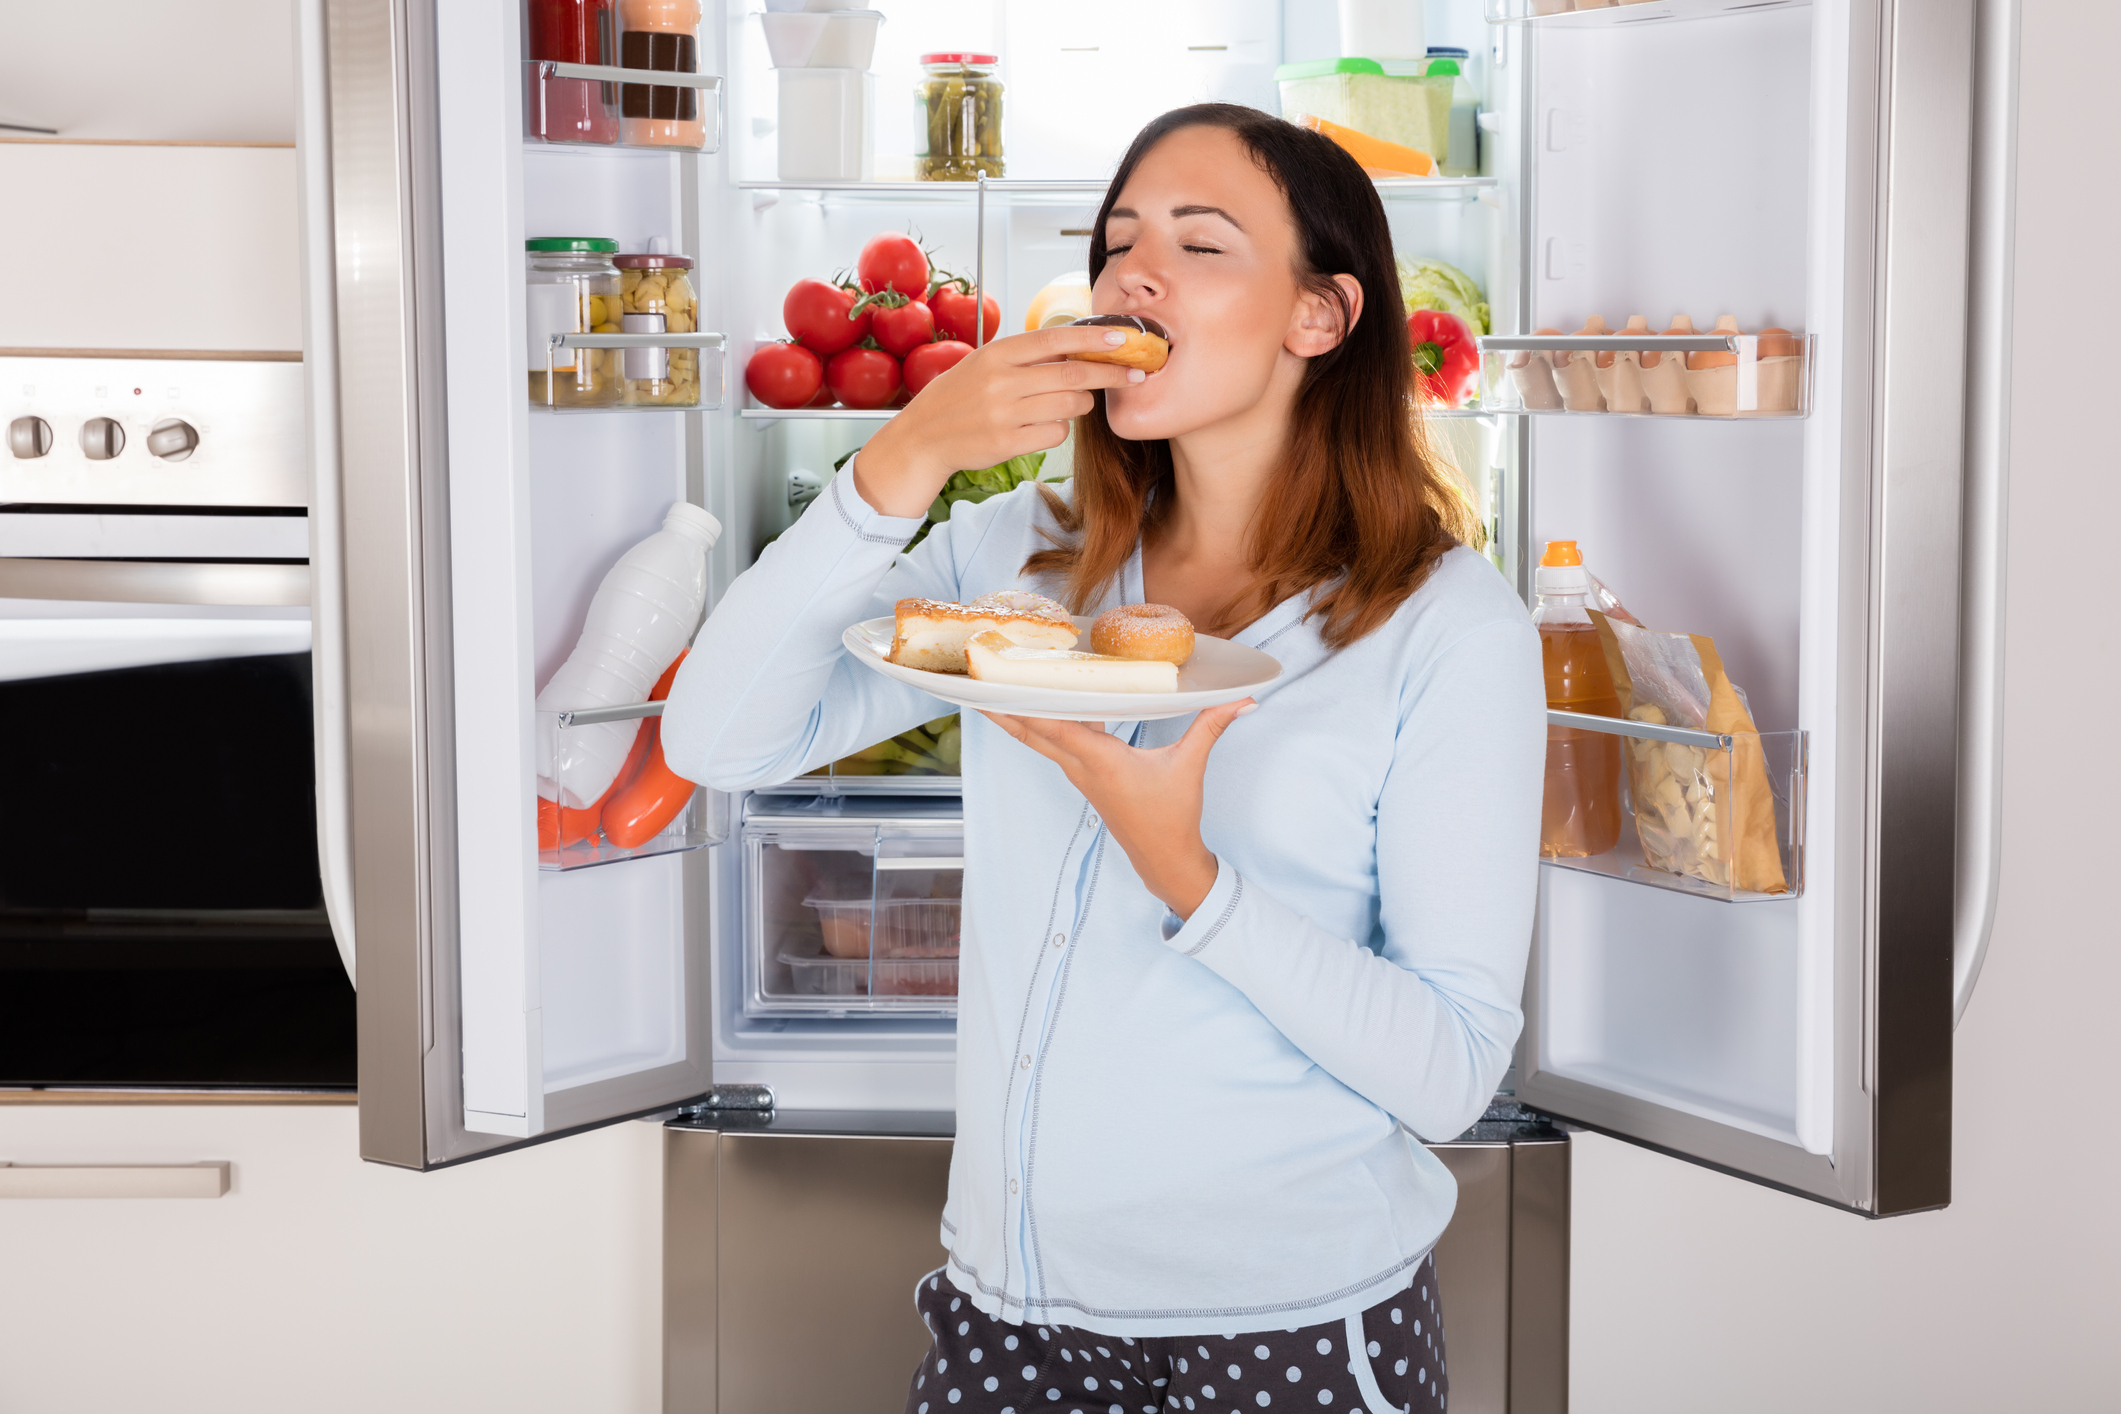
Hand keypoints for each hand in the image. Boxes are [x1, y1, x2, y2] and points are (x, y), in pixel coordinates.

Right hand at [852, 326, 1146, 518]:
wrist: (923, 437)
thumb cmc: (961, 395)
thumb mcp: (986, 363)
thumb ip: (1027, 355)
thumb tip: (1080, 345)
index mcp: (998, 353)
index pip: (1056, 340)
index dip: (1094, 339)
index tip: (1125, 338)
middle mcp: (1001, 381)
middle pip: (1073, 375)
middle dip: (1111, 373)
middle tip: (1136, 373)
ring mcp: (1004, 413)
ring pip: (1069, 406)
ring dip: (1082, 404)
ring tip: (1072, 402)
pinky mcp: (1008, 442)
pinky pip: (1055, 433)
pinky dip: (1059, 428)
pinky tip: (1043, 425)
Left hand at [980, 699, 1254, 919]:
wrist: (1164, 861)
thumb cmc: (1173, 818)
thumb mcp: (1190, 767)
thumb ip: (1211, 725)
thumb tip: (1243, 698)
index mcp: (1100, 761)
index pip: (1055, 725)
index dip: (1024, 703)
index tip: (998, 684)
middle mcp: (1081, 767)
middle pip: (1032, 731)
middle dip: (1001, 708)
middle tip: (974, 682)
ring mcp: (1080, 774)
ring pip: (1039, 739)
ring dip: (1016, 715)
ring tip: (992, 691)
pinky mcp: (1086, 779)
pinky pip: (1055, 746)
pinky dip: (1041, 724)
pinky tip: (1040, 708)